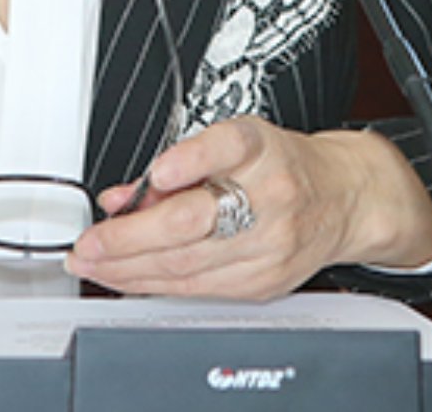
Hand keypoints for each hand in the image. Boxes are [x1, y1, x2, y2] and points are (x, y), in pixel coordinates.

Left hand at [64, 118, 431, 299]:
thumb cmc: (281, 164)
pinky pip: (200, 289)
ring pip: (189, 264)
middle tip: (88, 244)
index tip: (158, 171)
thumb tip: (119, 198)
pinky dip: (156, 284)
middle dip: (130, 238)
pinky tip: (128, 279)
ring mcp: (270, 244)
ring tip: (93, 265)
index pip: (227, 147)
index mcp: (260, 149)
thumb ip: (175, 166)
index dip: (190, 160)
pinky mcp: (265, 281)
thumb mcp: (234, 143)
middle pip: (195, 220)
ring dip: (130, 269)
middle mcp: (269, 194)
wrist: (344, 198)